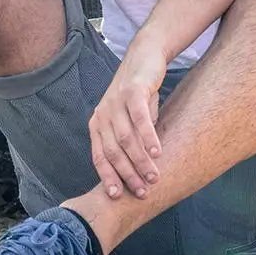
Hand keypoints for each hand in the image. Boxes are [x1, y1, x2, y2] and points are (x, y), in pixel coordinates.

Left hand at [89, 39, 166, 199]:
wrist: (145, 58)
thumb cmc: (138, 94)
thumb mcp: (127, 119)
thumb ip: (129, 141)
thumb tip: (138, 171)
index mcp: (97, 124)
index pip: (99, 157)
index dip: (108, 177)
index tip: (118, 196)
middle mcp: (102, 115)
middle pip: (113, 152)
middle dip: (128, 174)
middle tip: (143, 191)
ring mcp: (115, 103)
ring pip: (126, 139)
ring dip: (140, 160)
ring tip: (154, 176)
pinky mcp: (132, 92)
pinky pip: (139, 119)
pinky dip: (148, 137)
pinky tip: (157, 151)